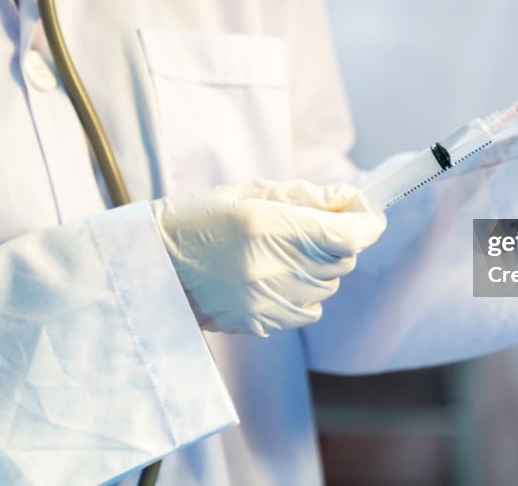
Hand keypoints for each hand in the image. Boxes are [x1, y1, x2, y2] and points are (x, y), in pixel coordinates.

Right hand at [151, 180, 385, 335]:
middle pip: (342, 260)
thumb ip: (304, 196)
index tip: (367, 214)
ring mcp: (267, 301)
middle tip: (312, 226)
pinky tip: (275, 277)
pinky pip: (307, 311)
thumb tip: (347, 198)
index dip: (366, 222)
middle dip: (337, 241)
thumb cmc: (196, 220)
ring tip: (285, 253)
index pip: (347, 234)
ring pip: (327, 287)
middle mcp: (273, 268)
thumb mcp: (248, 192)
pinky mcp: (260, 324)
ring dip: (320, 268)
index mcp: (269, 226)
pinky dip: (304, 294)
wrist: (150, 267)